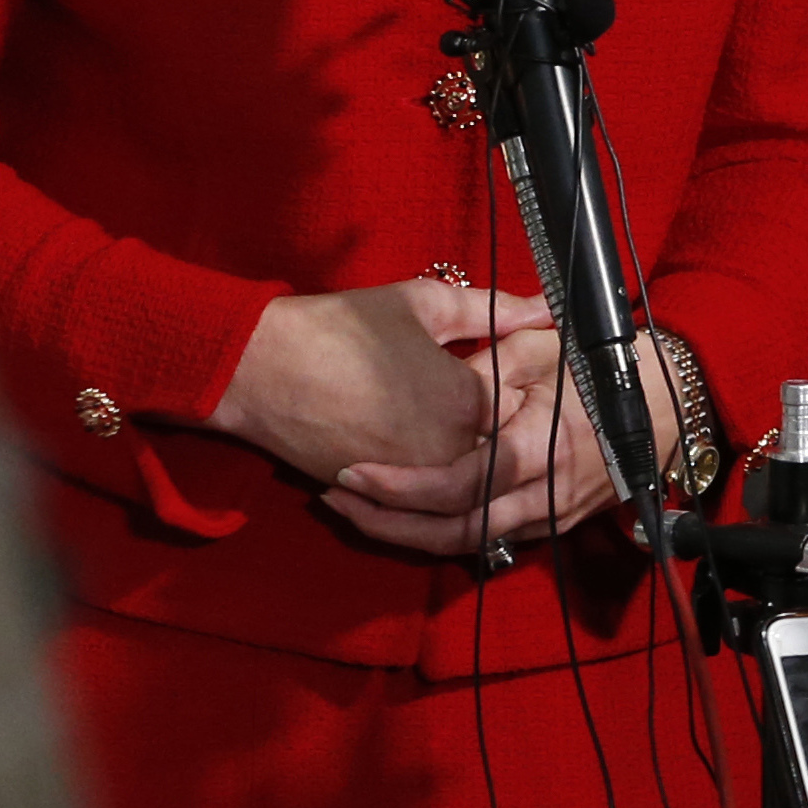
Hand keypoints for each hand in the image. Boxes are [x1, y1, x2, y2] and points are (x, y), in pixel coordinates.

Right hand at [211, 276, 518, 488]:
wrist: (260, 366)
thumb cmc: (342, 325)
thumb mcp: (425, 303)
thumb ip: (494, 310)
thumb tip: (548, 309)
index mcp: (470, 402)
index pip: (522, 412)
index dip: (520, 395)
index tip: (509, 377)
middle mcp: (449, 451)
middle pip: (496, 457)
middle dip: (495, 436)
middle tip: (465, 409)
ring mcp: (411, 481)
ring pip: (458, 488)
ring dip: (457, 468)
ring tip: (433, 430)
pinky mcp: (374, 497)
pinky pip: (415, 504)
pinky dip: (418, 486)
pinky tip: (410, 455)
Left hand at [322, 324, 681, 554]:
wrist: (665, 400)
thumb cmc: (598, 364)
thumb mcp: (537, 350)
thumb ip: (481, 374)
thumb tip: (433, 398)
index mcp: (540, 449)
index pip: (458, 486)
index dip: (400, 486)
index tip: (351, 469)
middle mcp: (544, 496)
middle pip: (453, 531)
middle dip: (388, 522)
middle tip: (335, 498)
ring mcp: (549, 517)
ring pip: (467, 543)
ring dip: (406, 533)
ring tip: (355, 508)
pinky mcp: (550, 524)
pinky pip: (487, 537)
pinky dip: (440, 530)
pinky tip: (404, 514)